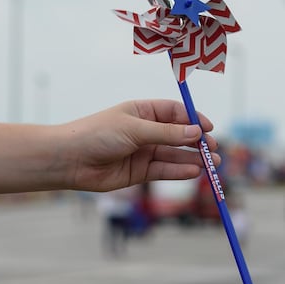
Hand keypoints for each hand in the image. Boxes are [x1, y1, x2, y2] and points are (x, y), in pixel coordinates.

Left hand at [60, 99, 214, 192]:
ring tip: (213, 163)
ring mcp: (142, 152)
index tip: (208, 128)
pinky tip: (194, 171)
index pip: (174, 112)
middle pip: (178, 135)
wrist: (69, 159)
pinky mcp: (139, 172)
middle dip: (198, 142)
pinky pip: (164, 170)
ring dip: (194, 159)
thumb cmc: (97, 135)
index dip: (193, 119)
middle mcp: (144, 131)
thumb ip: (166, 133)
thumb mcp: (133, 129)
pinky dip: (180, 171)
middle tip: (215, 149)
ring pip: (174, 155)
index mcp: (141, 112)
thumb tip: (197, 133)